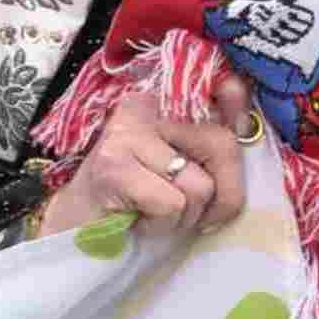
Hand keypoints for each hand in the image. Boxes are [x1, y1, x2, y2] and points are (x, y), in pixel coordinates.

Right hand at [29, 82, 257, 247]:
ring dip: (184, 218)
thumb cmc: (138, 202)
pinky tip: (138, 221)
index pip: (222, 89)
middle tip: (199, 217)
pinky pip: (171, 204)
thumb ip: (213, 144)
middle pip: (222, 145)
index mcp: (164, 101)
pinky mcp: (114, 166)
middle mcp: (145, 106)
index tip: (238, 126)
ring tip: (155, 214)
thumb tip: (243, 115)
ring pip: (199, 185)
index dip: (238, 107)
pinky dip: (161, 226)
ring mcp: (126, 133)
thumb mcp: (181, 167)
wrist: (76, 229)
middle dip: (224, 196)